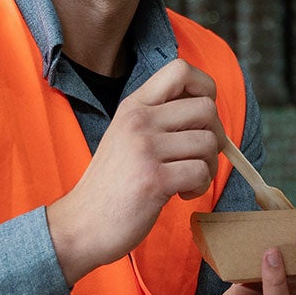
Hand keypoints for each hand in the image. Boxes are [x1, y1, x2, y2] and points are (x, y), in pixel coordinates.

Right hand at [47, 59, 221, 284]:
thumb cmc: (111, 185)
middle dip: (214, 136)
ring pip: (209, 143)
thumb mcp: (126, 138)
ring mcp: (144, 149)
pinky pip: (200, 172)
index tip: (198, 117)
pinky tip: (179, 195)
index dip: (203, 87)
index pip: (179, 70)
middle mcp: (137, 121)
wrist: (80, 224)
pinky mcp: (153, 179)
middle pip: (205, 108)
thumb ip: (158, 118)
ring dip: (208, 166)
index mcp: (132, 108)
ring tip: (186, 180)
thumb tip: (208, 110)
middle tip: (196, 158)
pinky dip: (199, 187)